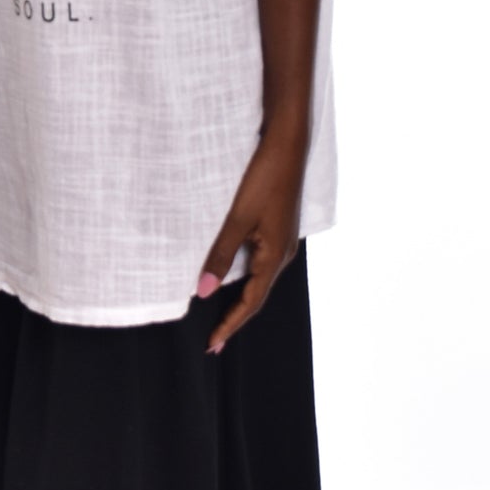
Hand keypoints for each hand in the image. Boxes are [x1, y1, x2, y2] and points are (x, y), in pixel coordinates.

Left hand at [195, 129, 305, 353]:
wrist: (287, 145)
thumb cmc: (264, 178)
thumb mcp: (237, 219)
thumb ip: (220, 256)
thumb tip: (202, 291)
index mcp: (275, 256)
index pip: (251, 302)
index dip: (230, 325)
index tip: (212, 345)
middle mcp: (283, 253)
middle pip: (257, 295)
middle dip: (235, 318)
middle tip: (213, 340)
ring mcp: (282, 241)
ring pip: (259, 279)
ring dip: (241, 299)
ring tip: (221, 316)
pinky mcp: (278, 228)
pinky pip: (261, 262)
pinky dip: (246, 278)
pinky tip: (233, 277)